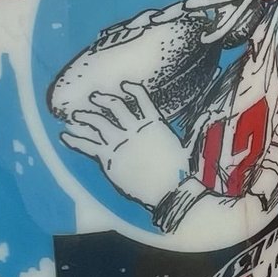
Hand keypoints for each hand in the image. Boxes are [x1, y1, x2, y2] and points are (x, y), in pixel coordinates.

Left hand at [60, 85, 191, 210]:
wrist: (171, 192)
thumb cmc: (182, 172)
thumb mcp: (189, 146)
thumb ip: (195, 128)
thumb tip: (212, 113)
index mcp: (155, 124)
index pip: (142, 98)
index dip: (132, 89)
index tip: (124, 85)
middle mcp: (135, 129)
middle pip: (115, 107)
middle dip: (103, 100)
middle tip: (93, 97)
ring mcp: (121, 143)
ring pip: (98, 123)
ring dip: (85, 117)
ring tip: (75, 116)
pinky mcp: (109, 159)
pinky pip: (88, 145)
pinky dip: (75, 140)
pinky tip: (65, 135)